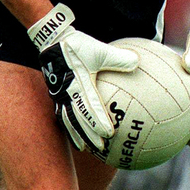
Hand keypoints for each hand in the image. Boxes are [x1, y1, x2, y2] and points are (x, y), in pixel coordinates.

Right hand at [28, 4, 137, 150]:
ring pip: (68, 120)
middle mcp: (67, 92)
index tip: (109, 134)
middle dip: (88, 134)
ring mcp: (59, 95)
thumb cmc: (76, 45)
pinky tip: (75, 135)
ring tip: (84, 148)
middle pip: (78, 119)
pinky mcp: (56, 95)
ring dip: (76, 134)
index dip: (98, 121)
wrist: (52, 41)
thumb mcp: (99, 49)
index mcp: (78, 83)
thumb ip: (117, 57)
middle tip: (100, 148)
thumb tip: (137, 63)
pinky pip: (62, 114)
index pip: (90, 106)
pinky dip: (69, 127)